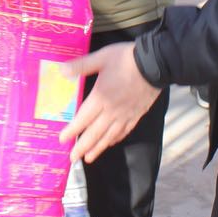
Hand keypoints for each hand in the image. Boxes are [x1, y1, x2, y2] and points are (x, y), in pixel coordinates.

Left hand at [58, 42, 160, 162]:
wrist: (156, 63)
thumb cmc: (127, 59)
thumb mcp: (101, 57)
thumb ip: (81, 65)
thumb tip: (61, 70)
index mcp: (101, 97)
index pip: (83, 119)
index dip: (72, 131)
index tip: (63, 139)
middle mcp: (112, 110)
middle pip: (94, 133)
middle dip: (82, 147)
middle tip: (72, 158)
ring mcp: (125, 115)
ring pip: (109, 136)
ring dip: (98, 148)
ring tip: (88, 158)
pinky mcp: (137, 115)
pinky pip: (124, 131)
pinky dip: (115, 140)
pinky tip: (110, 143)